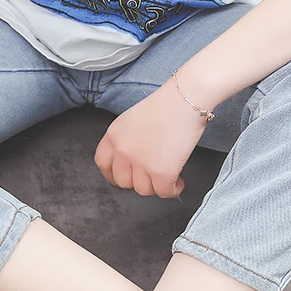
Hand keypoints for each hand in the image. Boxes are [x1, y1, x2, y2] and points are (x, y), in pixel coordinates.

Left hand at [94, 79, 208, 197]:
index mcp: (114, 136)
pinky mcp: (162, 173)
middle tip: (151, 176)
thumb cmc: (166, 104)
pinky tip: (178, 182)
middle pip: (123, 182)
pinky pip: (164, 193)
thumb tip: (131, 164)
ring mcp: (141, 163)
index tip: (124, 178)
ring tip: (166, 177)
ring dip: (156, 186)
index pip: (103, 164)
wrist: (187, 98)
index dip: (113, 175)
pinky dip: (173, 190)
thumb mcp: (131, 119)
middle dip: (137, 181)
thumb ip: (125, 140)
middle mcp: (123, 151)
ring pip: (143, 190)